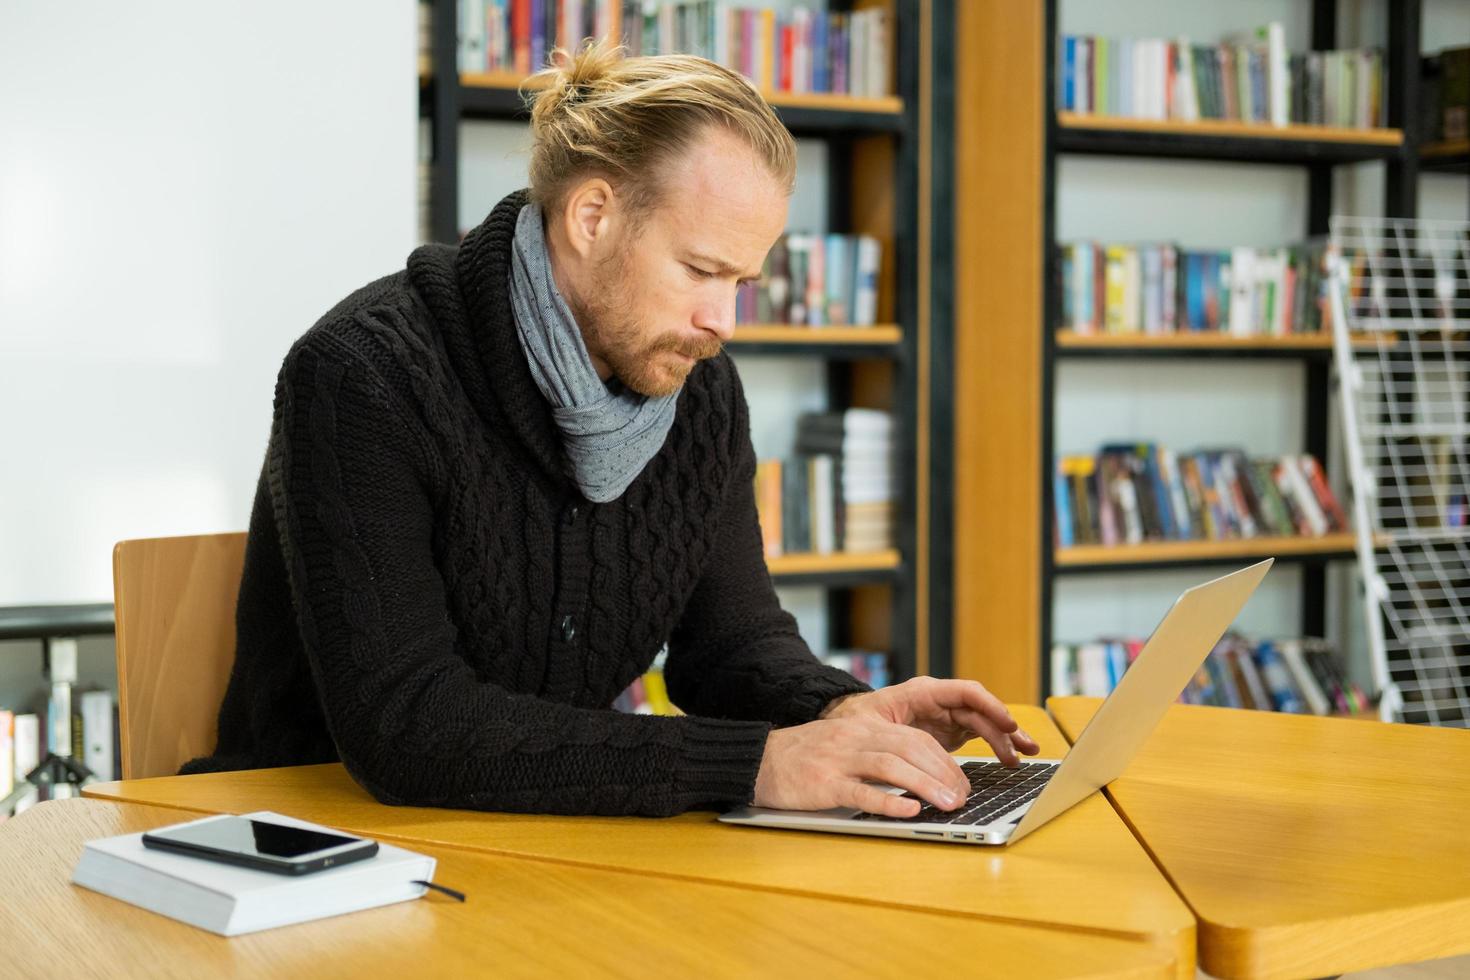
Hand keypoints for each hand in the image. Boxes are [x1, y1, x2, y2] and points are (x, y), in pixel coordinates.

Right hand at [752, 715, 973, 817]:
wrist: (758, 759)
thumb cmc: (803, 757)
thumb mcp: (844, 743)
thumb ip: (877, 752)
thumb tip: (920, 775)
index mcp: (864, 727)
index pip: (915, 737)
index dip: (944, 760)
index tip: (962, 782)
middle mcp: (855, 738)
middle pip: (910, 748)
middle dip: (944, 773)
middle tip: (964, 797)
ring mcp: (839, 760)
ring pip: (891, 766)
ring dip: (926, 786)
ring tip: (949, 805)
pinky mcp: (823, 784)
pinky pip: (860, 792)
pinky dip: (888, 801)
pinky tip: (909, 810)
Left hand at [820, 676, 1040, 764]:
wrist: (851, 725)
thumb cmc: (859, 720)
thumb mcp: (870, 724)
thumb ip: (895, 733)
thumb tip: (912, 750)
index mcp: (923, 692)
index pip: (964, 692)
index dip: (988, 705)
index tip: (1007, 722)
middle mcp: (940, 700)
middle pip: (980, 709)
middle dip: (1004, 727)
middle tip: (1022, 747)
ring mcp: (947, 715)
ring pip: (985, 723)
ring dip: (1007, 738)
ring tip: (1026, 754)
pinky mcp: (951, 730)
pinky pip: (981, 734)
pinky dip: (998, 745)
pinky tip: (1013, 757)